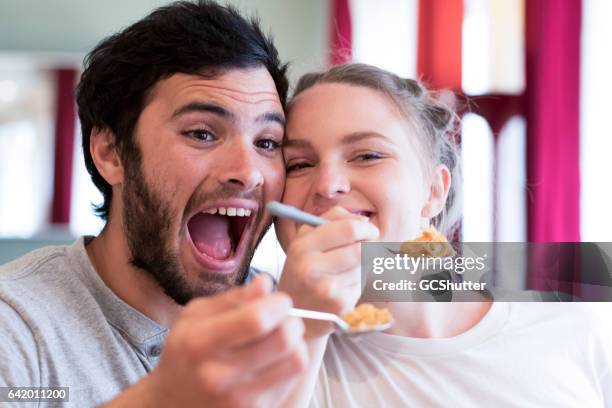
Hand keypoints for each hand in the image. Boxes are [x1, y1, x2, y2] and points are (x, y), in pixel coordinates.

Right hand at [134, 276, 307, 407]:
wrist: (172, 403)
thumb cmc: (186, 352)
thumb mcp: (195, 316)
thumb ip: (232, 298)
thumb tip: (266, 283)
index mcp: (201, 343)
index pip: (257, 319)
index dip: (279, 304)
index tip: (279, 300)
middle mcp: (220, 375)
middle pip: (284, 340)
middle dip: (292, 320)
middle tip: (283, 318)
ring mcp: (239, 399)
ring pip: (296, 361)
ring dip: (296, 343)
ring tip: (280, 338)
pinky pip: (292, 380)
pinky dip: (288, 363)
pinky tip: (273, 359)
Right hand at [278, 206, 378, 338]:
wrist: (296, 314)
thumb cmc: (304, 272)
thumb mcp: (306, 241)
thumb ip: (331, 220)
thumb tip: (364, 221)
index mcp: (302, 246)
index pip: (347, 229)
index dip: (366, 228)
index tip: (371, 231)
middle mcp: (310, 267)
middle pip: (360, 249)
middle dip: (370, 246)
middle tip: (369, 246)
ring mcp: (325, 288)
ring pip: (363, 266)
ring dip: (363, 264)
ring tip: (347, 269)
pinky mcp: (339, 304)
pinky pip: (362, 283)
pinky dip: (359, 281)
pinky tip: (345, 285)